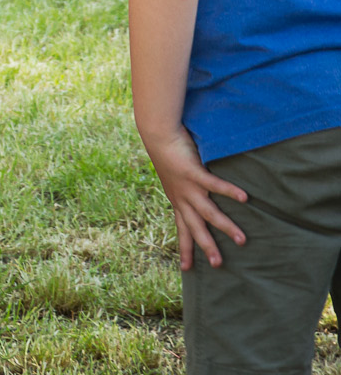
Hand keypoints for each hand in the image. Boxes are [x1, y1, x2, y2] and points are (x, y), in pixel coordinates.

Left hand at [142, 124, 248, 269]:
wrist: (157, 134)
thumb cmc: (169, 154)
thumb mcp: (178, 177)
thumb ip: (191, 189)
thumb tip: (202, 197)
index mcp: (178, 200)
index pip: (181, 229)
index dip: (185, 248)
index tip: (187, 269)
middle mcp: (181, 198)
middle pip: (195, 228)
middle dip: (207, 247)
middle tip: (219, 266)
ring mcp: (187, 186)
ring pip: (208, 212)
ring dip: (225, 227)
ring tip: (242, 240)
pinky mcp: (192, 172)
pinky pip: (213, 184)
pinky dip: (229, 191)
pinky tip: (245, 198)